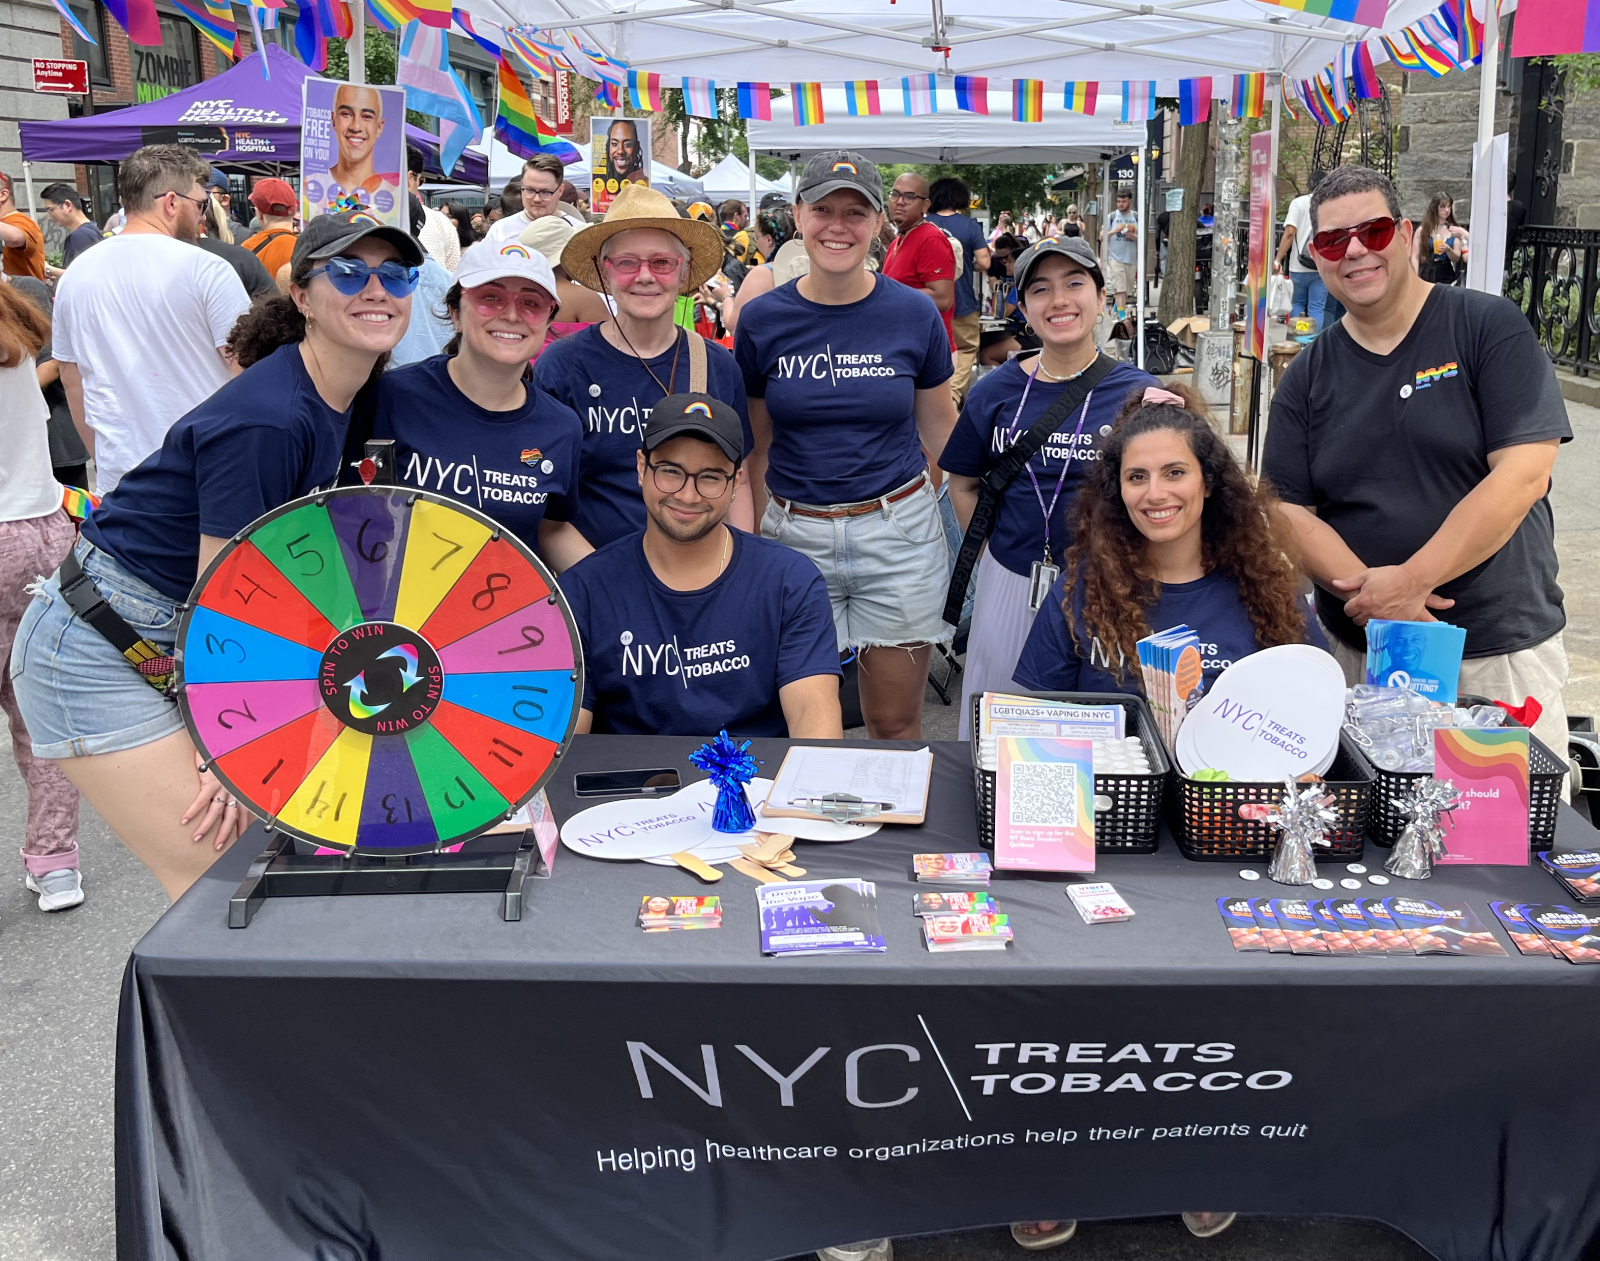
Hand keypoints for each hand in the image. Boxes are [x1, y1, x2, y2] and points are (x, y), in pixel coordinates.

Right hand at [180, 751, 250, 850]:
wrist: (219, 739)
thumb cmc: (225, 755)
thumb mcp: (232, 770)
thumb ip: (230, 783)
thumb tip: (227, 794)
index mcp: (240, 788)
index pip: (244, 812)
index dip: (242, 827)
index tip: (238, 839)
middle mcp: (234, 789)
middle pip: (230, 817)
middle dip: (223, 834)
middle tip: (216, 848)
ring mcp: (223, 785)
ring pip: (215, 812)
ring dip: (205, 827)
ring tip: (196, 838)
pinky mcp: (211, 780)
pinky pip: (201, 800)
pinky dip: (193, 812)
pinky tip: (185, 820)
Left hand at [1332, 564, 1455, 625]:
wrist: (1414, 580)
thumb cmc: (1391, 575)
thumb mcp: (1368, 575)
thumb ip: (1350, 582)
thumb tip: (1335, 583)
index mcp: (1363, 602)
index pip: (1348, 611)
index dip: (1351, 606)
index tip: (1356, 603)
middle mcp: (1372, 613)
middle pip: (1357, 620)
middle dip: (1358, 614)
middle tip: (1365, 607)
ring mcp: (1384, 619)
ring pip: (1369, 626)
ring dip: (1370, 620)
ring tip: (1375, 611)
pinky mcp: (1396, 623)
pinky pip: (1384, 628)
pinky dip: (1383, 624)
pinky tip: (1385, 616)